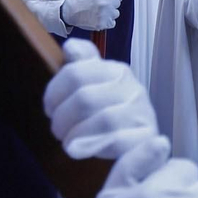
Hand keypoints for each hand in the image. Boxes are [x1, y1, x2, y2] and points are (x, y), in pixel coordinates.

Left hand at [44, 38, 158, 159]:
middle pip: (85, 98)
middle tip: (58, 130)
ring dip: (77, 135)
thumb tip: (70, 47)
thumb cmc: (112, 111)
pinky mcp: (147, 137)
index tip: (49, 108)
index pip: (75, 74)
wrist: (142, 138)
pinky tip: (84, 151)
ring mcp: (143, 113)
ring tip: (68, 142)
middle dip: (63, 118)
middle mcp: (132, 88)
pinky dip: (96, 146)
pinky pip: (119, 140)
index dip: (54, 93)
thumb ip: (83, 64)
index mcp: (117, 70)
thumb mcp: (96, 84)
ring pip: (103, 119)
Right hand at [62, 0, 122, 30]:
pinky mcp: (102, 24)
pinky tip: (100, 17)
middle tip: (101, 2)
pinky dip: (108, 21)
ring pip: (115, 13)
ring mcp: (105, 15)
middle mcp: (107, 3)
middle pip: (117, 4)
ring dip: (110, 12)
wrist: (68, 8)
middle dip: (111, 2)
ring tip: (100, 10)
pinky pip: (112, 23)